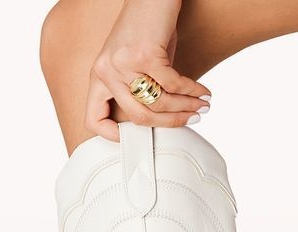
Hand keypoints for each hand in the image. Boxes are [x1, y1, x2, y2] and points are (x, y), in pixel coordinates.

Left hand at [85, 0, 210, 138]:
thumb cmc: (148, 28)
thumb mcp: (137, 64)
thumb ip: (143, 92)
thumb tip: (165, 121)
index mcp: (100, 76)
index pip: (94, 119)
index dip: (111, 135)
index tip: (135, 137)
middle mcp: (107, 71)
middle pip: (139, 117)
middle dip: (170, 123)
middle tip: (191, 118)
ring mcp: (123, 63)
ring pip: (158, 103)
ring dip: (186, 106)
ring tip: (202, 106)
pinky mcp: (143, 54)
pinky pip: (173, 84)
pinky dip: (192, 90)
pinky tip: (203, 91)